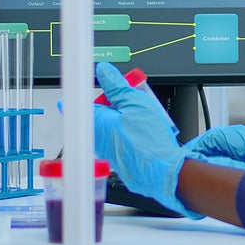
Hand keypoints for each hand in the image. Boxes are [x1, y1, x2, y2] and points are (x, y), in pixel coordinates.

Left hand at [91, 61, 194, 216]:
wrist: (165, 172)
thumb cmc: (149, 141)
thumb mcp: (135, 102)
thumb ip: (116, 86)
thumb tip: (104, 72)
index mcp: (96, 124)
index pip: (79, 105)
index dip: (83, 94)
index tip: (88, 89)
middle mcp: (98, 141)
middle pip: (99, 115)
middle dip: (112, 104)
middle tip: (130, 95)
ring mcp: (109, 153)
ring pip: (111, 128)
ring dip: (123, 119)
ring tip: (142, 114)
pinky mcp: (121, 161)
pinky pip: (120, 142)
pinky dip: (129, 133)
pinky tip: (144, 132)